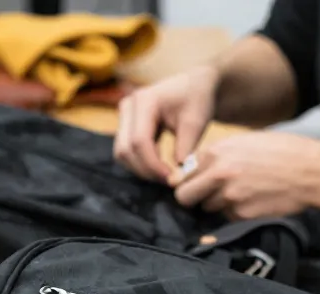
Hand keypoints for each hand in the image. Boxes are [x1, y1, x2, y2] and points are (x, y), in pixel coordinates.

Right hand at [114, 65, 218, 180]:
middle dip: (146, 171)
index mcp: (145, 101)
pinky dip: (141, 163)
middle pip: (125, 150)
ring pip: (122, 153)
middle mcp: (128, 106)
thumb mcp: (196, 123)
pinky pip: (126, 151)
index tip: (172, 179)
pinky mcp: (126, 125)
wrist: (195, 86)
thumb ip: (185, 148)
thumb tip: (176, 176)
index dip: (153, 165)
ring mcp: (125, 115)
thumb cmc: (197, 100)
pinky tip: (161, 168)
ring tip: (166, 175)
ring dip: (141, 170)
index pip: (140, 142)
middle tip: (169, 181)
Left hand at [171, 131, 319, 219]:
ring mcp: (230, 196)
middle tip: (206, 198)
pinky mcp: (243, 214)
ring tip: (242, 194)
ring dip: (218, 205)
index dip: (189, 180)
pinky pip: (229, 218)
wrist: (311, 171)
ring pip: (208, 208)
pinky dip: (237, 213)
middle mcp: (219, 174)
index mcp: (216, 152)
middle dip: (193, 198)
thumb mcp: (245, 142)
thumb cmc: (282, 152)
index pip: (183, 174)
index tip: (196, 184)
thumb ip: (218, 155)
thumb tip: (197, 169)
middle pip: (185, 196)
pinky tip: (255, 201)